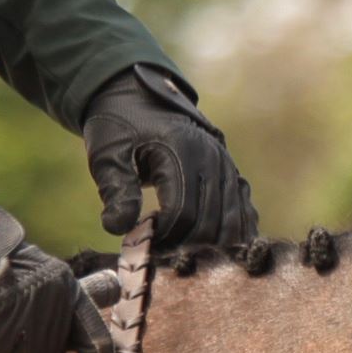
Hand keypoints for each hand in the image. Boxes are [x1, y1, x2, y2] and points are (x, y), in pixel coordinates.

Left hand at [83, 64, 257, 249]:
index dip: (164, 237)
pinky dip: (235, 235)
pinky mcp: (233, 175)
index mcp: (183, 153)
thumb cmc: (119, 126)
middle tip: (160, 254)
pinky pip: (245, 213)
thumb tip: (118, 229)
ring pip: (233, 223)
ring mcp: (228, 168)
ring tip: (182, 252)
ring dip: (209, 246)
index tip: (144, 245)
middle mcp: (214, 160)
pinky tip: (217, 249)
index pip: (183, 214)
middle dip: (185, 246)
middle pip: (210, 224)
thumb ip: (115, 190)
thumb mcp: (107, 153)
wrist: (139, 98)